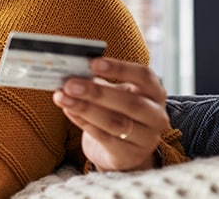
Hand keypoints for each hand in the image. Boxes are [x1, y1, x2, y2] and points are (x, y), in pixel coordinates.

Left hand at [52, 57, 169, 170]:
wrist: (124, 151)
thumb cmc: (118, 113)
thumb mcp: (115, 96)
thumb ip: (99, 84)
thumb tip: (73, 73)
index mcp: (155, 93)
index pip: (144, 76)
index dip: (120, 68)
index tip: (93, 63)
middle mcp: (156, 116)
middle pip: (130, 103)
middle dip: (97, 93)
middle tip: (70, 84)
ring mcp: (146, 138)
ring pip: (115, 123)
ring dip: (85, 109)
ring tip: (62, 98)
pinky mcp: (130, 155)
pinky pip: (104, 138)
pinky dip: (83, 122)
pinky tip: (68, 111)